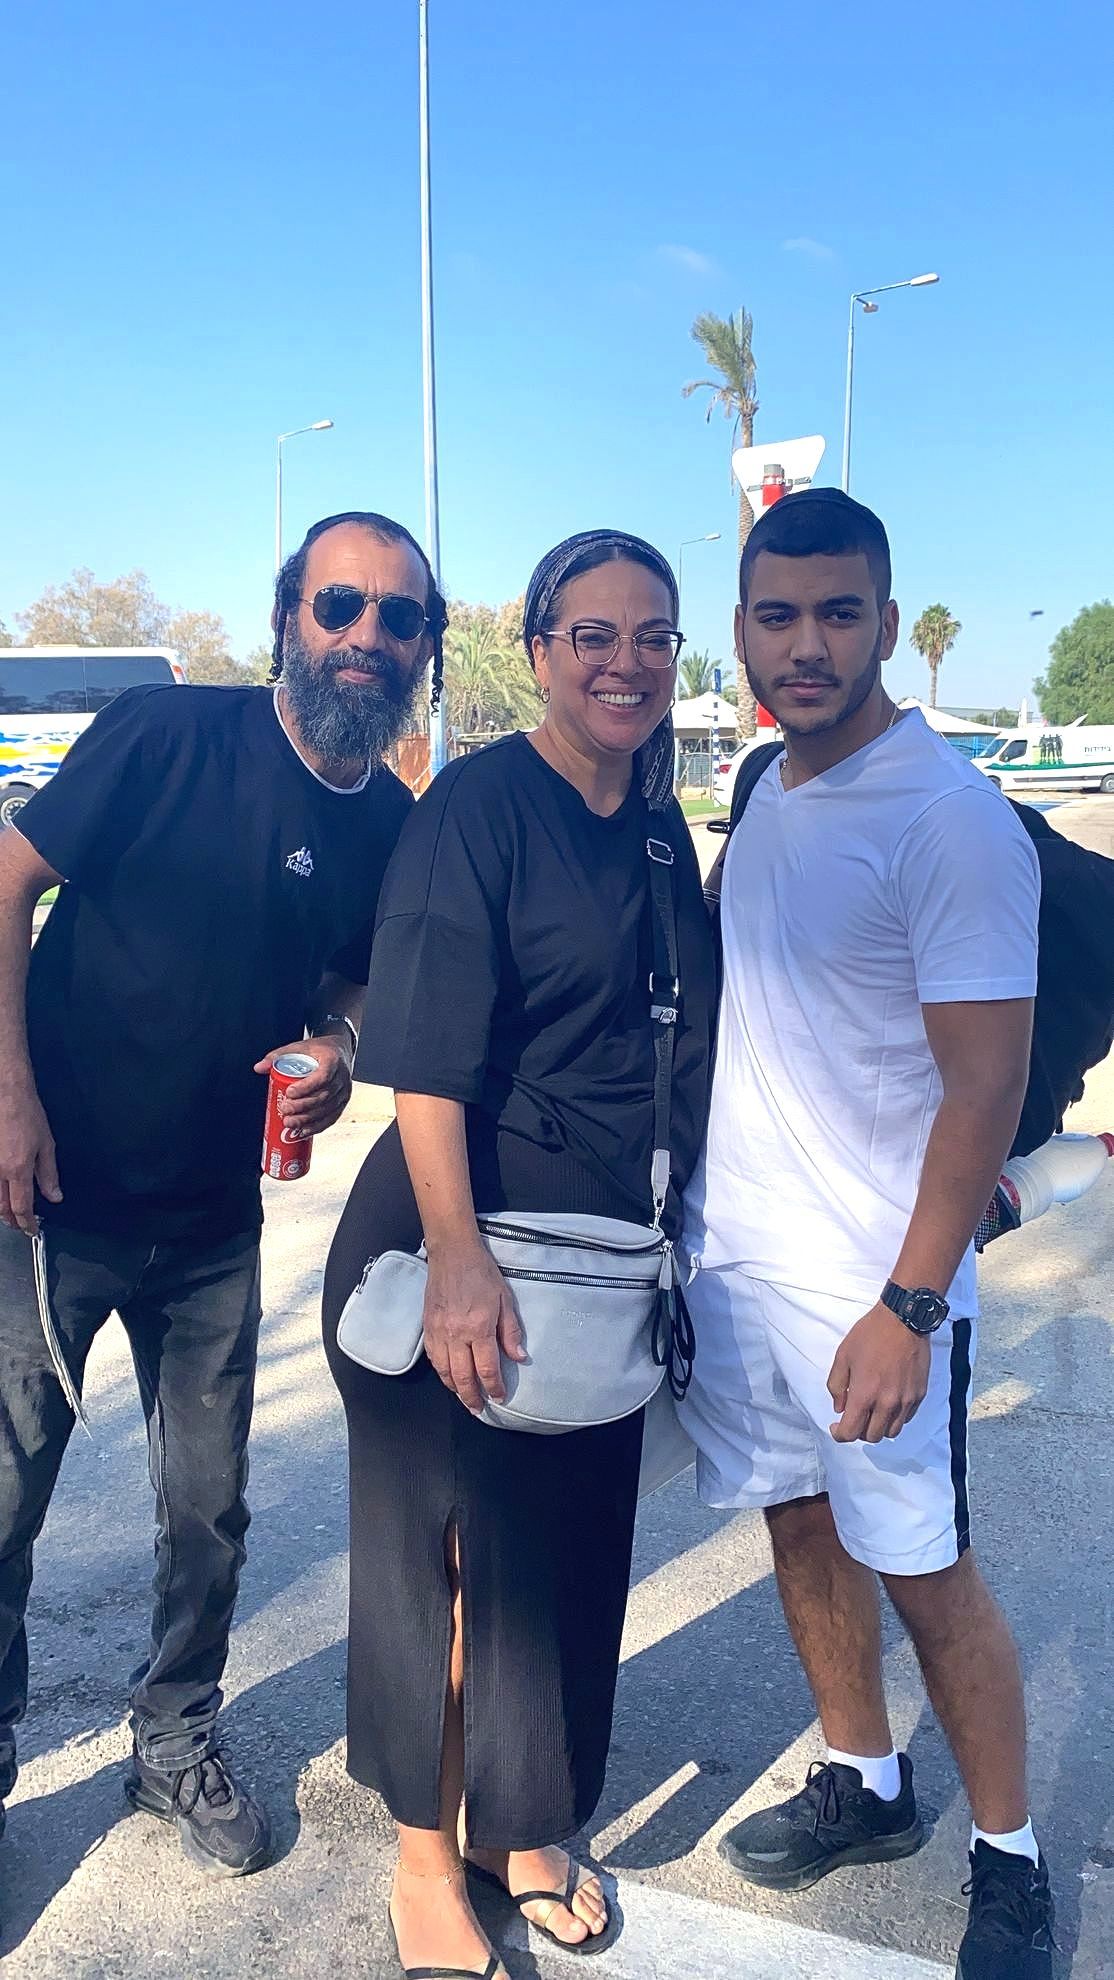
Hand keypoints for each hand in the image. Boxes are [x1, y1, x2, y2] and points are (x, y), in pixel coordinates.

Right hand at [0, 1082, 61, 1234]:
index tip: (31, 1229)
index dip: (27, 1222)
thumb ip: (49, 1174)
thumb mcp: (46, 1144)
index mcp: (17, 1168)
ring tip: (10, 1213)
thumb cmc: (26, 1113)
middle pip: (1, 1207)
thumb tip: (54, 1196)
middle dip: (11, 1220)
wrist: (5, 1092)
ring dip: (1, 1209)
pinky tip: (2, 1192)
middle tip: (21, 1225)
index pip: (21, 1206)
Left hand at [253, 1037, 352, 1136]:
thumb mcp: (299, 1047)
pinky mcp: (343, 1102)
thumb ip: (278, 1056)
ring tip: (290, 1123)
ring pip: (327, 1110)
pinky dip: (318, 1126)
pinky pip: (332, 1118)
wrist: (340, 1052)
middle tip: (285, 1110)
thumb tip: (259, 1068)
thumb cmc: (319, 1050)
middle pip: (323, 1097)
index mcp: (332, 1061)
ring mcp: (344, 1092)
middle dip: (303, 1107)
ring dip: (308, 1120)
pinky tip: (304, 1131)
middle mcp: (341, 1077)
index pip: (322, 1077)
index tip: (289, 1093)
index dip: (306, 1087)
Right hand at [422, 1238, 525, 1413]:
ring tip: (464, 1398)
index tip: (499, 1397)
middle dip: (472, 1397)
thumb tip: (519, 1358)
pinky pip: (433, 1358)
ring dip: (454, 1389)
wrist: (452, 1253)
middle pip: (462, 1376)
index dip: (494, 1386)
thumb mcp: (505, 1299)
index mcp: (479, 1327)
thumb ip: (511, 1331)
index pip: (486, 1368)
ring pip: (444, 1371)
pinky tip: (448, 1377)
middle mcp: (456, 1334)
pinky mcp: (427, 1327)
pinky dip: (441, 1372)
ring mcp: (438, 1331)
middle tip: (479, 1409)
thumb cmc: (482, 1273)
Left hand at [827, 1301, 930, 1443]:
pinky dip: (895, 1417)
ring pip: (891, 1432)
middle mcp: (887, 1403)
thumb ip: (837, 1386)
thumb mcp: (843, 1356)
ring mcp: (906, 1401)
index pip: (851, 1432)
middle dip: (859, 1431)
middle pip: (872, 1436)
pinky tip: (888, 1402)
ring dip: (878, 1427)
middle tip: (854, 1416)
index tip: (836, 1427)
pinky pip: (906, 1418)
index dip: (840, 1434)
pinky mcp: (919, 1395)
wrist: (903, 1320)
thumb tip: (840, 1408)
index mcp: (865, 1394)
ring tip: (872, 1411)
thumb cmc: (870, 1335)